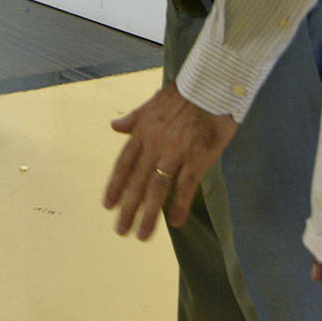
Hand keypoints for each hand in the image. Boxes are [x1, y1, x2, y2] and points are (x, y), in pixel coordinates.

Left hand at [100, 80, 235, 238]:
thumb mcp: (153, 101)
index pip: (124, 163)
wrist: (213, 85)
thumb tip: (115, 126)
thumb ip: (135, 117)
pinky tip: (175, 222)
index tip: (108, 205)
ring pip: (158, 188)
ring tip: (142, 234)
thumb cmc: (186, 93)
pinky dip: (180, 205)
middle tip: (120, 230)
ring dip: (149, 213)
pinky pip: (185, 186)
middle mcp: (155, 144)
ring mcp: (175, 152)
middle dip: (128, 208)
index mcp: (143, 131)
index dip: (115, 185)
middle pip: (138, 181)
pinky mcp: (198, 158)